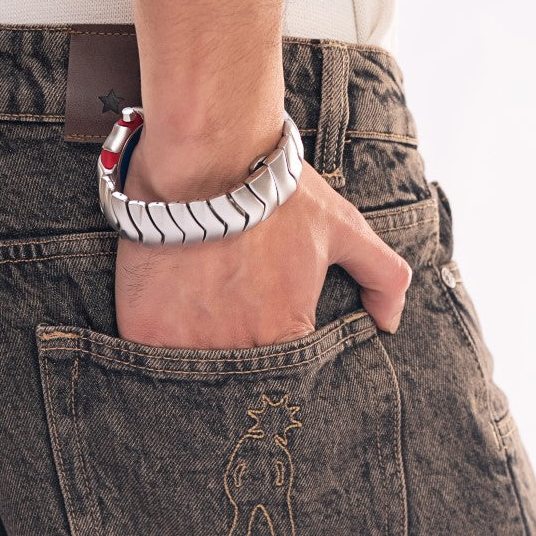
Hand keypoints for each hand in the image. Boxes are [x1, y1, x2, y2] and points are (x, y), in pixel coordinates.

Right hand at [113, 132, 412, 350]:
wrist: (205, 155)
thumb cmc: (276, 190)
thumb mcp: (343, 228)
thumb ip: (382, 277)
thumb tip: (391, 321)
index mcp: (285, 337)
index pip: (286, 373)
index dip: (274, 350)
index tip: (261, 324)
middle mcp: (238, 353)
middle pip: (236, 381)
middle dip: (234, 353)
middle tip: (225, 316)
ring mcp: (186, 347)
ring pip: (191, 373)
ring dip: (194, 349)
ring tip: (196, 313)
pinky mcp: (144, 333)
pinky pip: (149, 355)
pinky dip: (154, 339)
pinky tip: (162, 309)